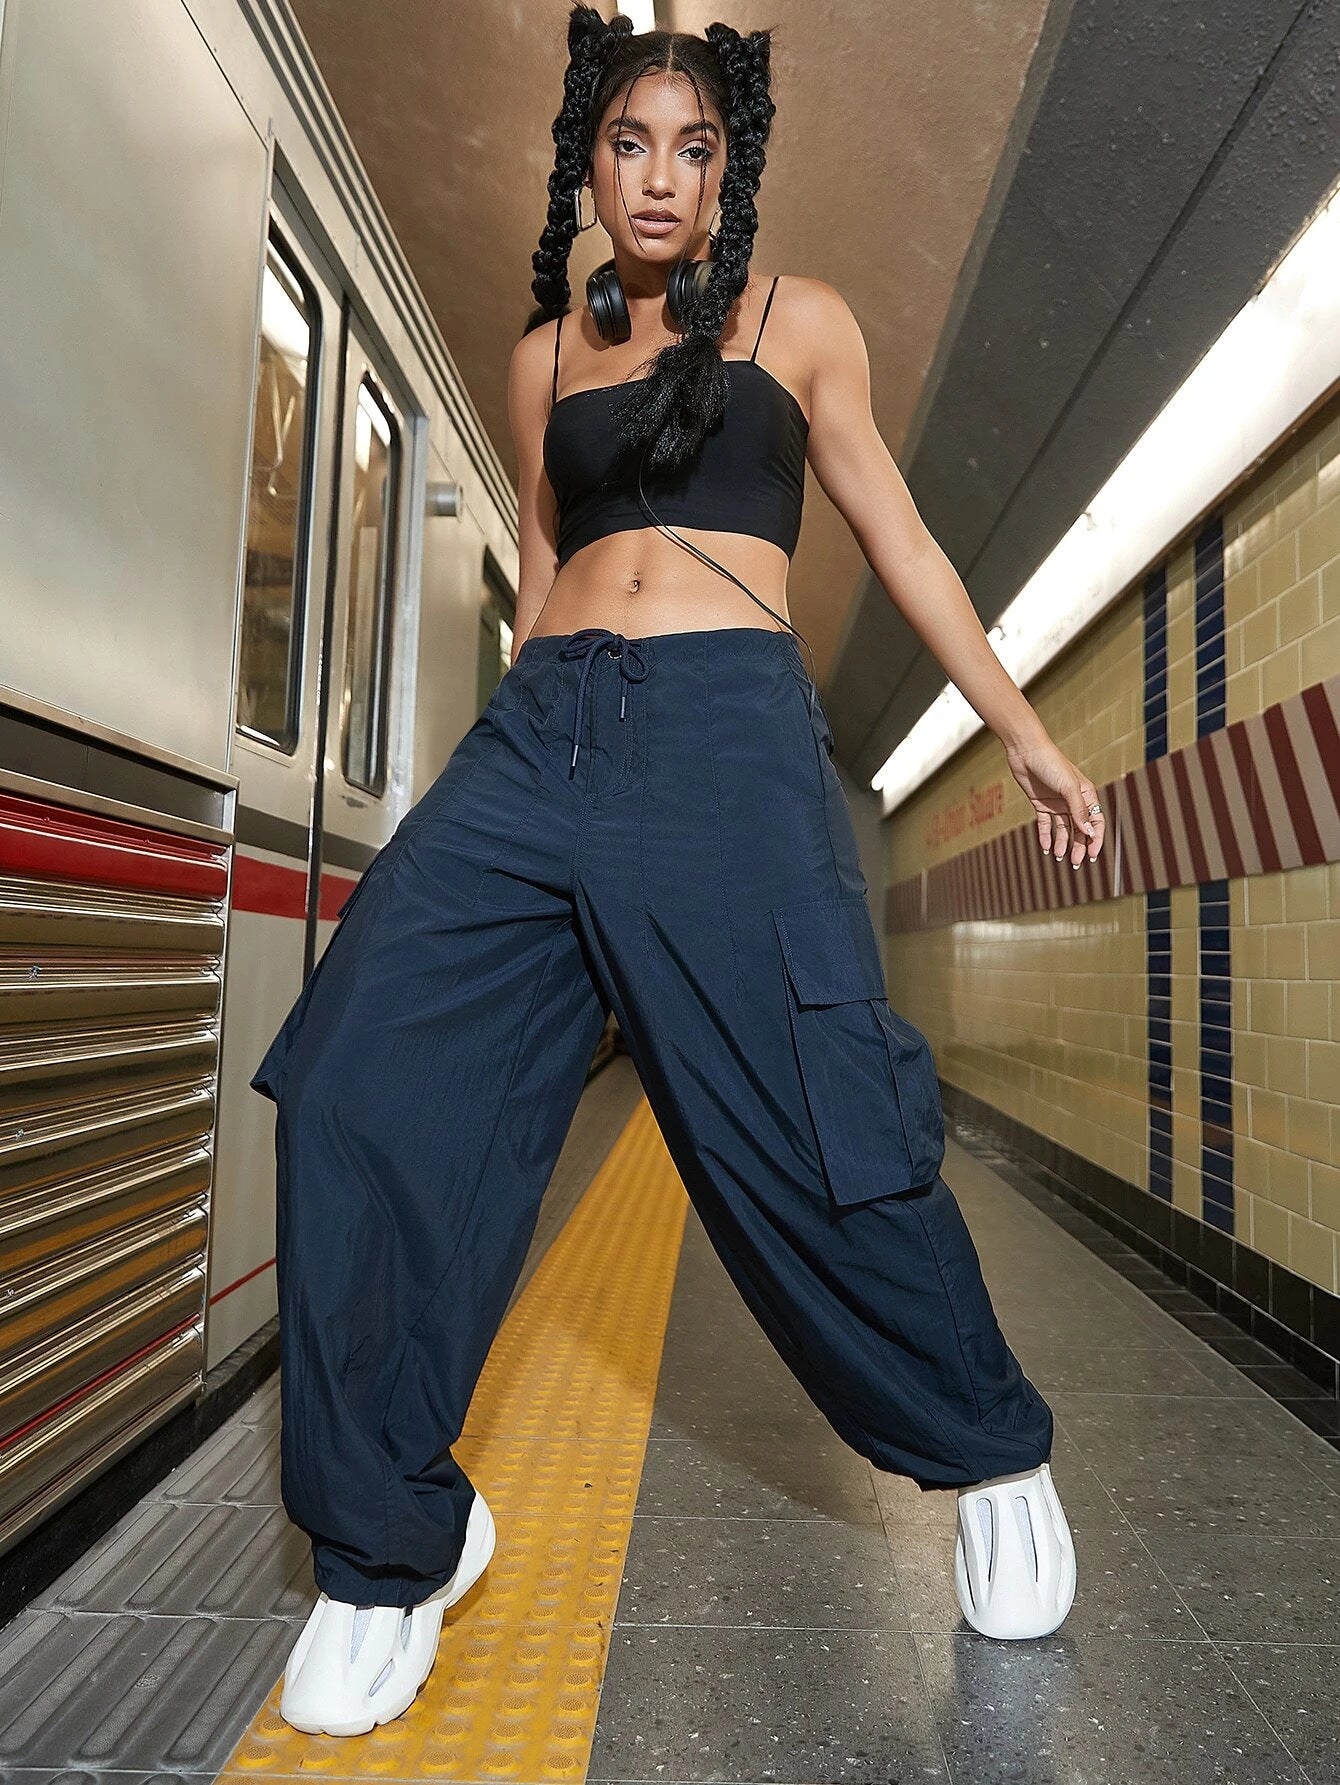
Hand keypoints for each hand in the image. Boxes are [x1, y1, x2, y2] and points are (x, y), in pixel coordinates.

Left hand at [1004, 733, 1105, 866]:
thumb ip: (1079, 810)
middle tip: (1076, 863)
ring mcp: (1057, 803)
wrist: (1026, 751)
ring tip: (1059, 857)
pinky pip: (1046, 824)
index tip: (1092, 855)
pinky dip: (1046, 836)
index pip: (1095, 821)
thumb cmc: (1051, 764)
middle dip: (1079, 846)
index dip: (1096, 839)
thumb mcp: (1068, 788)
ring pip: (1063, 829)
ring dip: (1062, 844)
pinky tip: (1045, 848)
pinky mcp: (1041, 804)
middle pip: (1079, 829)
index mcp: (1086, 794)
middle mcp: (1073, 800)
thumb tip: (1090, 833)